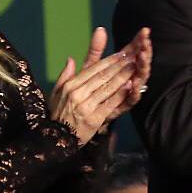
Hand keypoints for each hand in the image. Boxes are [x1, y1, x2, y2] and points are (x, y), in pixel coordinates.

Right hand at [50, 27, 151, 145]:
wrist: (56, 139)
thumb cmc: (58, 114)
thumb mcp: (56, 93)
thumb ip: (65, 75)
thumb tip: (71, 59)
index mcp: (71, 85)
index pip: (93, 69)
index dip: (109, 60)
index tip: (122, 53)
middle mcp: (78, 93)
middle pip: (102, 76)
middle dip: (119, 65)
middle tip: (133, 56)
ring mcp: (86, 106)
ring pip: (107, 88)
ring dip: (122, 76)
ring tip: (134, 67)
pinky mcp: (93, 119)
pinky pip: (109, 104)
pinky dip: (120, 95)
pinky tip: (130, 86)